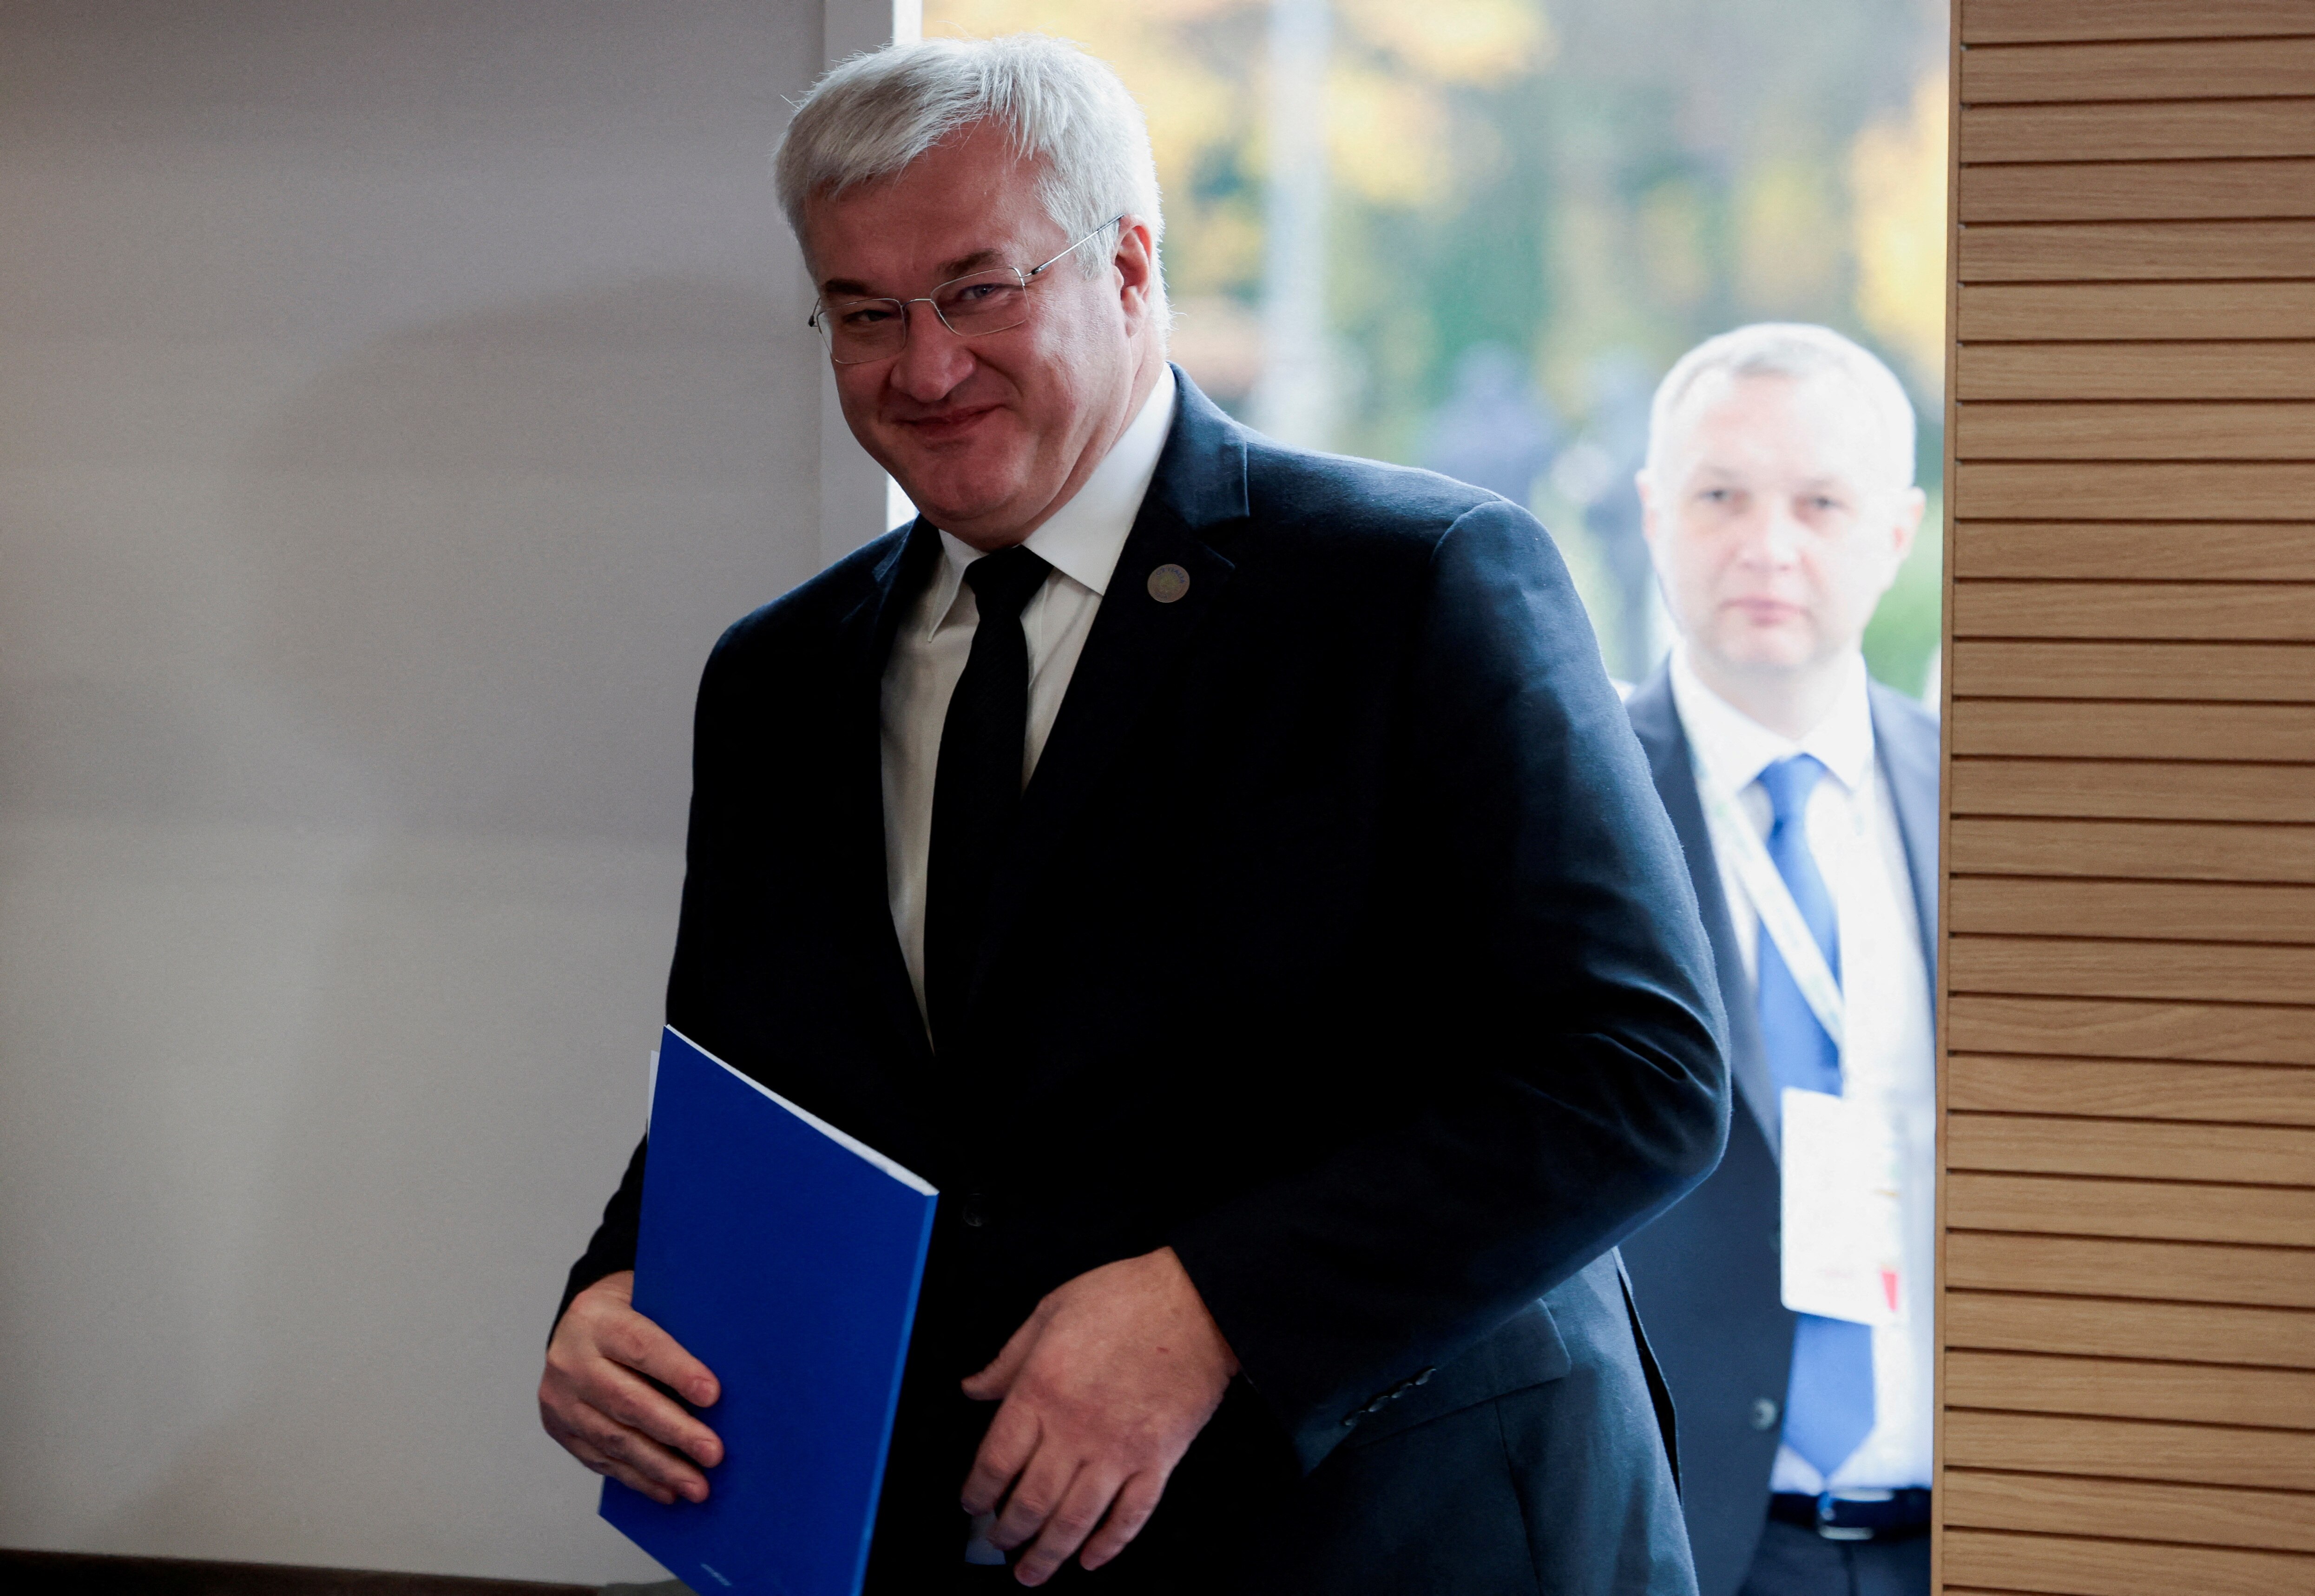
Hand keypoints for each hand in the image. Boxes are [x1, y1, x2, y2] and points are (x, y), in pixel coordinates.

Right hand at [539, 1270, 724, 1504]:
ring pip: (614, 1439)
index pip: (641, 1347)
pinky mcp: (560, 1428)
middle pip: (627, 1401)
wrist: (579, 1324)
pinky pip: (601, 1459)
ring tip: (697, 1485)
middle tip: (713, 1453)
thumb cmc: (631, 1310)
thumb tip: (732, 1360)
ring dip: (660, 1466)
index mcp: (596, 1319)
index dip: (677, 1371)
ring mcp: (561, 1398)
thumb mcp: (651, 1299)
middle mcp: (571, 1360)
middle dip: (675, 1431)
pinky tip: (667, 1489)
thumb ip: (679, 1324)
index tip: (713, 1395)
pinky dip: (638, 1478)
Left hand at [960, 1247, 1237, 1585]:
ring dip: (1049, 1553)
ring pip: (1075, 1520)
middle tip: (998, 1544)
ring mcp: (1119, 1450)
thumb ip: (1007, 1358)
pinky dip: (1110, 1544)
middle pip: (1030, 1501)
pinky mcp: (1159, 1459)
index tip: (973, 1504)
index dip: (978, 1491)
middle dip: (1008, 1532)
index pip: (996, 1461)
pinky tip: (1093, 1558)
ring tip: (1033, 1571)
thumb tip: (974, 1386)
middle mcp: (1075, 1429)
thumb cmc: (1126, 1298)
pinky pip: (1130, 1515)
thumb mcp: (1049, 1311)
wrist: (1197, 1300)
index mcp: (1041, 1391)